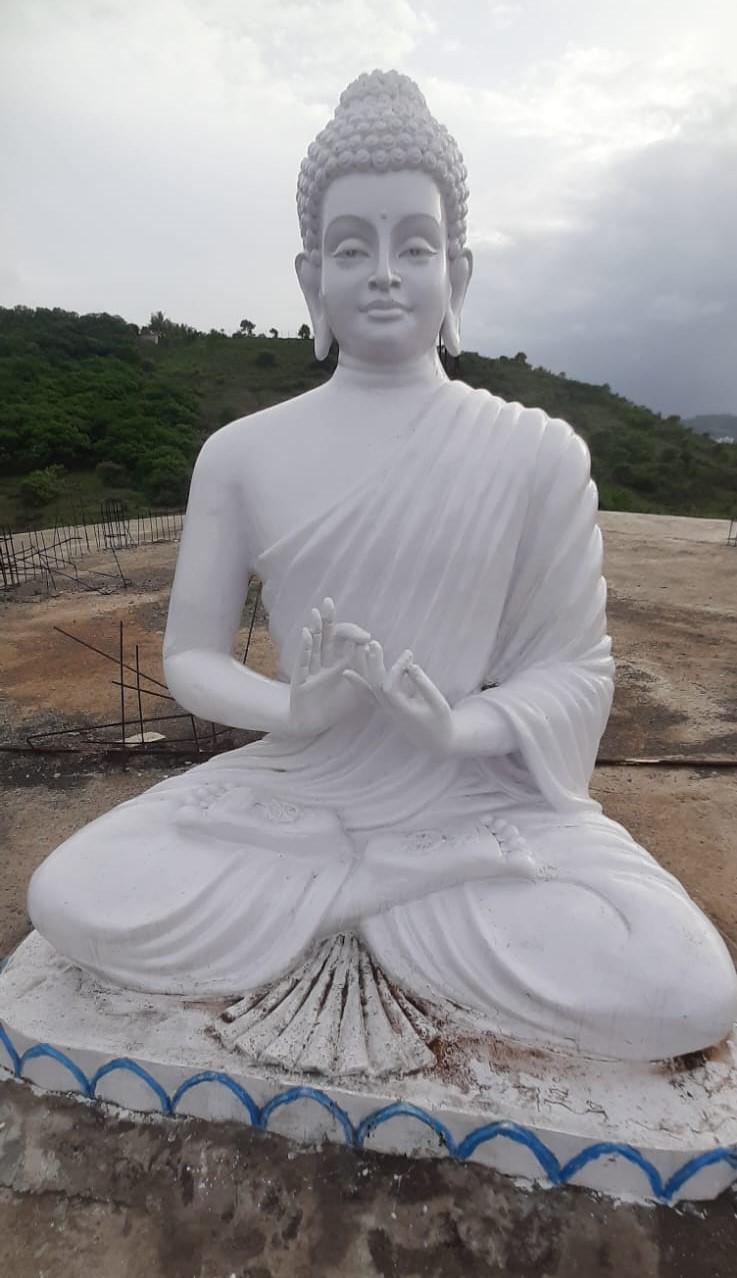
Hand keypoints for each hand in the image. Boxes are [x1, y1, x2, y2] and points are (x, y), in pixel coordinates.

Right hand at [289, 597, 370, 736]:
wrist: (312, 724)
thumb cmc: (337, 706)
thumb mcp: (361, 692)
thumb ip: (374, 679)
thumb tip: (399, 670)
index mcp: (341, 662)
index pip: (346, 640)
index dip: (354, 634)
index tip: (367, 639)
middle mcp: (325, 661)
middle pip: (327, 635)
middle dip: (328, 619)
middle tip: (328, 602)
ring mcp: (312, 669)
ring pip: (314, 644)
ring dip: (315, 628)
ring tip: (316, 612)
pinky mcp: (301, 679)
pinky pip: (303, 661)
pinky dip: (305, 647)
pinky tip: (307, 634)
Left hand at [345, 641, 454, 756]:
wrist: (437, 742)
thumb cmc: (441, 721)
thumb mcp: (437, 702)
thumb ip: (424, 685)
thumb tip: (411, 666)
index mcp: (402, 711)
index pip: (390, 687)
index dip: (397, 668)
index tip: (409, 654)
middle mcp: (390, 711)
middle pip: (375, 686)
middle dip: (374, 664)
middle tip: (373, 643)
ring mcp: (386, 710)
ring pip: (369, 690)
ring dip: (363, 670)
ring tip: (358, 650)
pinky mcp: (386, 709)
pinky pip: (369, 696)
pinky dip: (359, 683)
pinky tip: (349, 672)